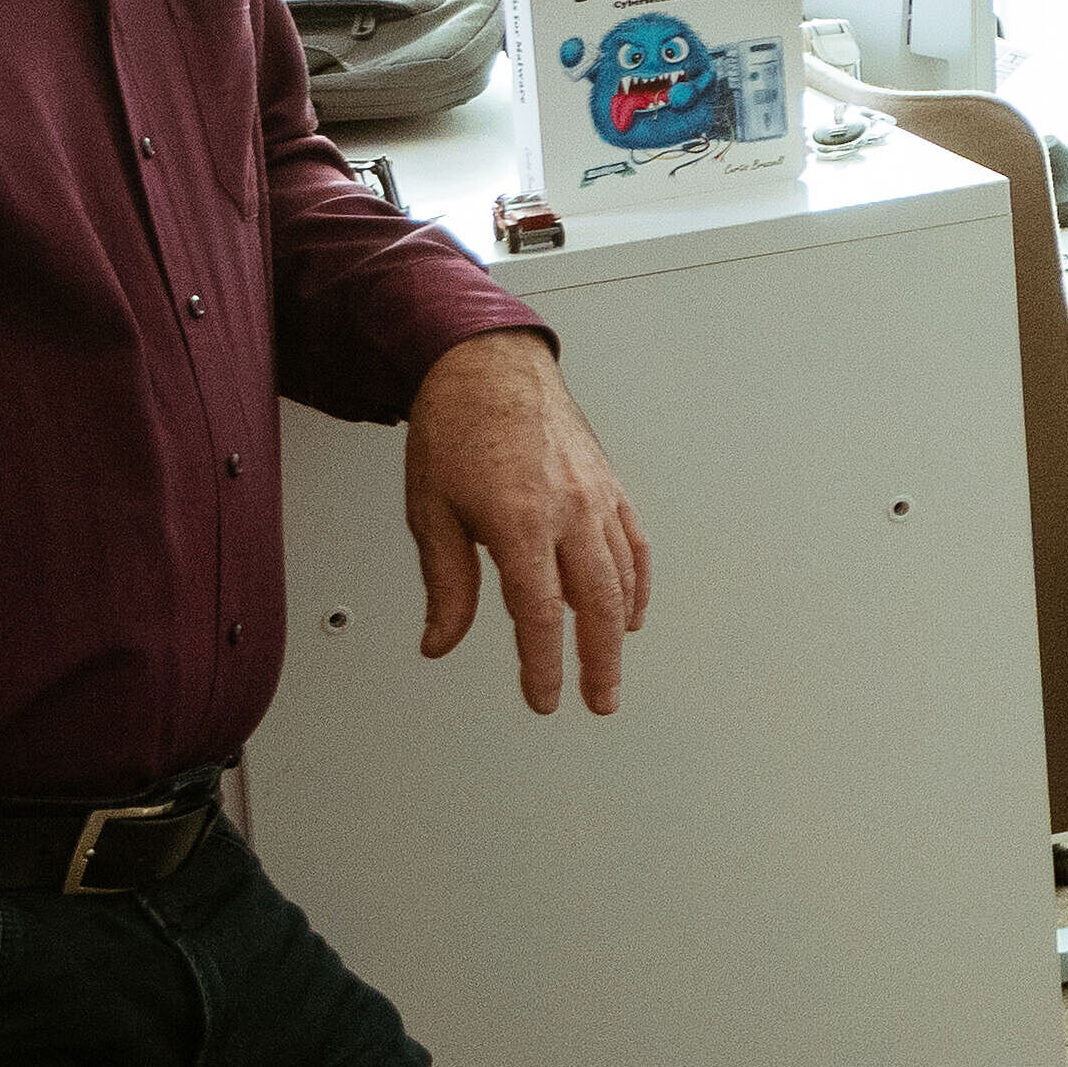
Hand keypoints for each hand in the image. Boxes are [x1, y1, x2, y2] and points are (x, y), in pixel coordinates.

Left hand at [404, 321, 650, 710]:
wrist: (487, 365)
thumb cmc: (455, 427)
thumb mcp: (430, 509)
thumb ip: (445, 583)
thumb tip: (440, 640)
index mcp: (519, 519)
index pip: (539, 614)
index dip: (543, 666)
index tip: (543, 698)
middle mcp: (568, 511)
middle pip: (596, 607)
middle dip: (599, 664)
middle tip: (599, 701)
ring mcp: (596, 499)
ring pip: (621, 581)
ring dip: (619, 634)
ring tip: (612, 669)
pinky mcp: (610, 488)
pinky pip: (635, 548)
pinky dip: (637, 587)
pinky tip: (632, 614)